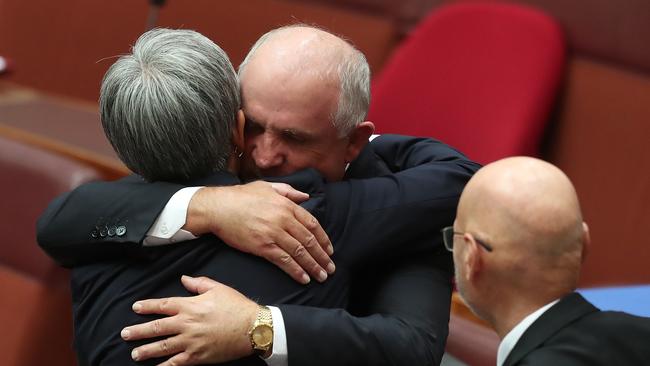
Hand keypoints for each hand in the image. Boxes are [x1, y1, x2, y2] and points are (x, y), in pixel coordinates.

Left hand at [121, 276, 257, 364]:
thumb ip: (198, 283)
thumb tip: (184, 279)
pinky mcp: (197, 356)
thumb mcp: (218, 288)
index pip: (162, 305)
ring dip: (146, 350)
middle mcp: (186, 324)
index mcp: (190, 306)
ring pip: (162, 347)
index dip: (147, 306)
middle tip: (125, 334)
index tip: (135, 307)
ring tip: (134, 353)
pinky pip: (176, 363)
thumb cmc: (237, 306)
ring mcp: (190, 342)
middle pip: (156, 328)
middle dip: (138, 331)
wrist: (252, 327)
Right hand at [184, 181, 334, 283]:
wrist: (218, 207)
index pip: (312, 224)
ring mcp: (273, 234)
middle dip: (322, 256)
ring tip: (321, 276)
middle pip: (308, 241)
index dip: (323, 239)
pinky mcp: (262, 247)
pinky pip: (284, 261)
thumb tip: (306, 197)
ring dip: (313, 266)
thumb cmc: (241, 196)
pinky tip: (303, 279)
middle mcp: (283, 220)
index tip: (330, 250)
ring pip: (299, 253)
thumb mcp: (267, 187)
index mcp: (286, 205)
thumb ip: (289, 192)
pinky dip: (296, 271)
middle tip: (330, 269)